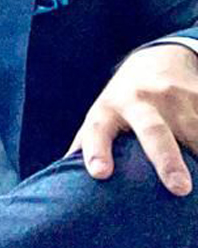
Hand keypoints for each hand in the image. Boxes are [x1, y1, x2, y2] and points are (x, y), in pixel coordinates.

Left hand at [66, 43, 197, 195]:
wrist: (159, 59)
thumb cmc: (122, 101)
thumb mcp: (100, 116)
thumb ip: (86, 146)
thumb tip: (63, 183)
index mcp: (108, 109)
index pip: (98, 130)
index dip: (96, 150)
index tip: (100, 173)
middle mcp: (141, 100)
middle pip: (153, 131)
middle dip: (167, 160)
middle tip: (179, 189)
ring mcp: (174, 96)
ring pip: (193, 131)